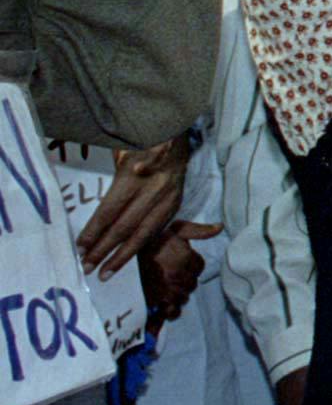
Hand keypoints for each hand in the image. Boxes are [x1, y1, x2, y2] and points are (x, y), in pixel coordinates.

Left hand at [77, 133, 189, 278]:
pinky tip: (127, 257)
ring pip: (143, 233)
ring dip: (123, 256)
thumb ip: (114, 176)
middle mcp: (153, 191)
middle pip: (125, 227)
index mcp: (135, 176)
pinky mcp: (176, 204)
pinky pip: (155, 229)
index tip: (80, 247)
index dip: (94, 231)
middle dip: (104, 249)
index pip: (110, 211)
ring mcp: (167, 199)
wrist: (177, 131)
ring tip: (106, 272)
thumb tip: (101, 210)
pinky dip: (140, 245)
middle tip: (87, 267)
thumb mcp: (121, 150)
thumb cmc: (140, 139)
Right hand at [139, 223, 216, 322]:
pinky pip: (170, 313)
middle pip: (191, 284)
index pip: (199, 266)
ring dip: (176, 295)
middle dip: (183, 280)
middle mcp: (179, 276)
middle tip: (169, 274)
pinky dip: (168, 311)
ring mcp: (167, 292)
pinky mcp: (154, 304)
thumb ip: (196, 230)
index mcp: (185, 258)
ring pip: (182, 298)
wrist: (116, 257)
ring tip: (164, 288)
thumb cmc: (147, 241)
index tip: (180, 262)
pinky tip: (163, 306)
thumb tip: (219, 227)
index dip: (190, 264)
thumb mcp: (172, 229)